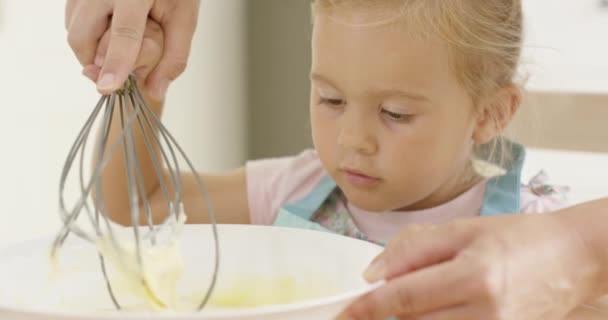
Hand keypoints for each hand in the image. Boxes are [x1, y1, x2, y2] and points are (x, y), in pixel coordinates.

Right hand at [66, 0, 199, 98]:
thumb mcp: (183, 19)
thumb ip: (173, 57)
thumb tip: (155, 92)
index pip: (124, 32)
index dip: (116, 62)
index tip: (108, 87)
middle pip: (84, 36)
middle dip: (96, 63)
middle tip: (116, 74)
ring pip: (73, 31)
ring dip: (91, 51)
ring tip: (117, 48)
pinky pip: (71, 21)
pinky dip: (87, 37)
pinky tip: (107, 32)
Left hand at [339, 213, 600, 319]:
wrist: (572, 259)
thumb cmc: (517, 237)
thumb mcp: (462, 230)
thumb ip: (413, 249)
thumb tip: (372, 274)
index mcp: (473, 275)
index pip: (402, 298)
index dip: (365, 308)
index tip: (342, 315)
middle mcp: (485, 313)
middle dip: (385, 314)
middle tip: (374, 303)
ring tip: (410, 301)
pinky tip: (432, 311)